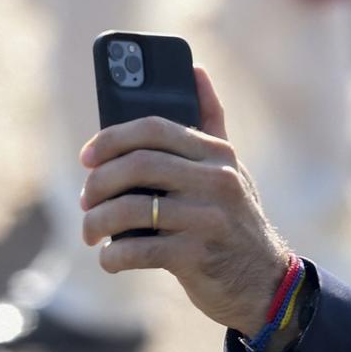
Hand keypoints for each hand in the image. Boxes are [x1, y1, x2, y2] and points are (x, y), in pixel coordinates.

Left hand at [79, 66, 290, 337]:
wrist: (264, 283)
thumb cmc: (235, 221)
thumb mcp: (231, 170)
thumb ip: (211, 123)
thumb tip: (196, 68)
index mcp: (219, 154)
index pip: (153, 128)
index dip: (110, 139)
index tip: (88, 158)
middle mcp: (218, 180)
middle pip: (136, 165)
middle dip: (98, 183)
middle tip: (86, 201)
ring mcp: (208, 218)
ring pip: (128, 208)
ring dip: (97, 222)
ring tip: (91, 233)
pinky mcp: (196, 256)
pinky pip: (135, 250)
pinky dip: (113, 256)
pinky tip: (112, 259)